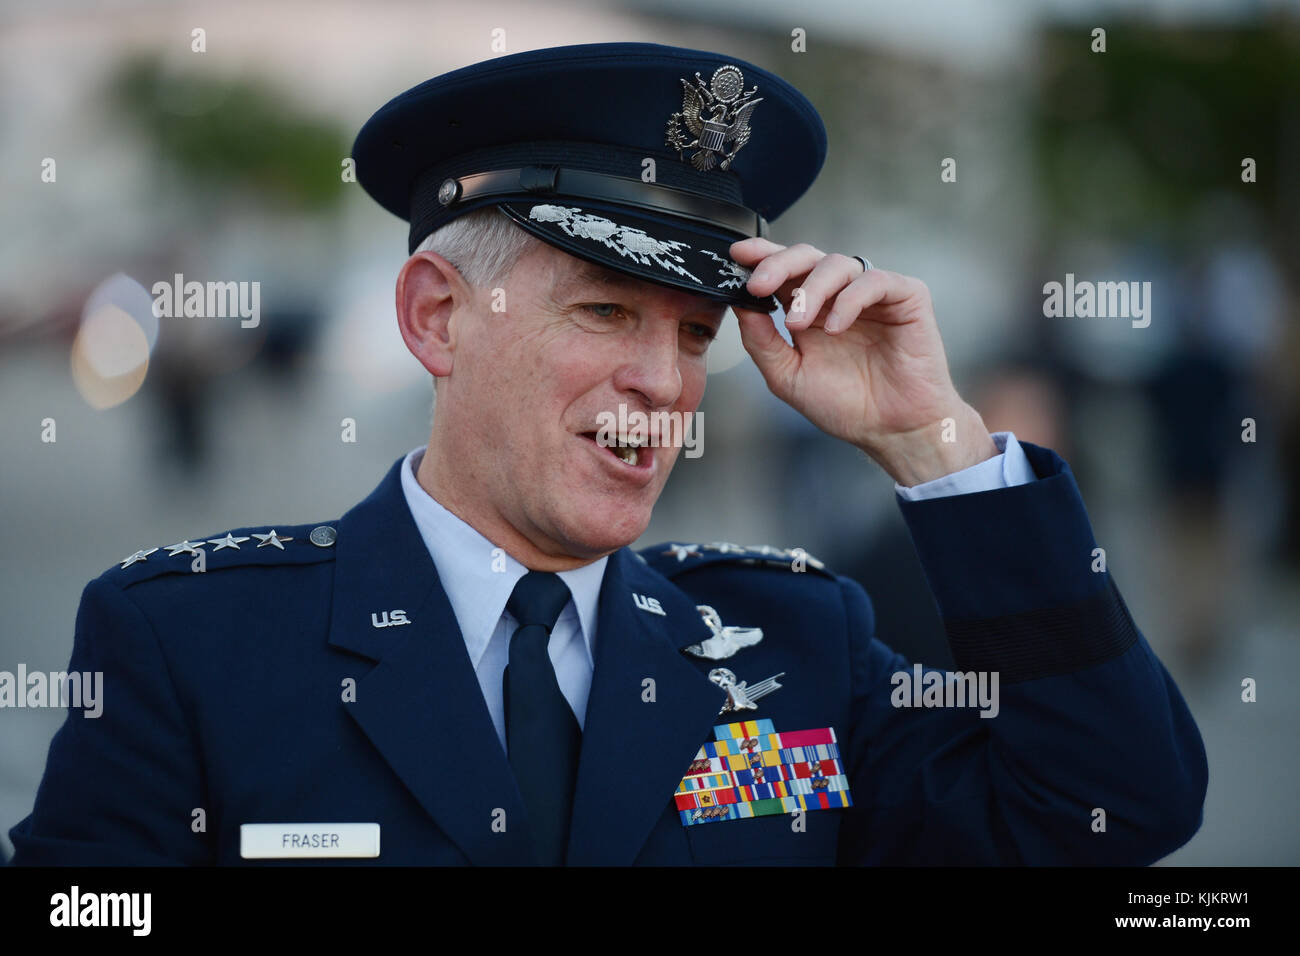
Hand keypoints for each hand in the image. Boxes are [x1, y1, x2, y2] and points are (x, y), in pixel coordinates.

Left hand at [729, 237, 997, 485]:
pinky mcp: (906, 297)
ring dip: (810, 289)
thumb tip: (739, 305)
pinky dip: (849, 300)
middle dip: (778, 265)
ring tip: (797, 324)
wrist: (893, 432)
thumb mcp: (788, 376)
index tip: (736, 255)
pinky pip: (874, 281)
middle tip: (758, 285)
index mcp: (810, 309)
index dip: (761, 255)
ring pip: (838, 264)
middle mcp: (839, 295)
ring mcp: (873, 294)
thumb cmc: (846, 405)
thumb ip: (762, 341)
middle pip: (807, 256)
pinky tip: (836, 327)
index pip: (784, 270)